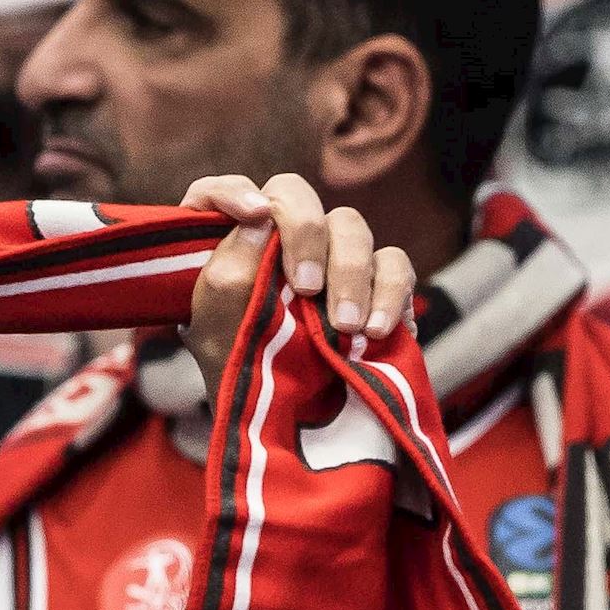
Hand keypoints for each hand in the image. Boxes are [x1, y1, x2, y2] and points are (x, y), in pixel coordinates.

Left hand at [176, 172, 412, 384]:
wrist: (283, 417)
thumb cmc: (239, 366)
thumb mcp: (215, 333)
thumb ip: (224, 277)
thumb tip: (258, 223)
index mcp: (233, 240)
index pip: (225, 192)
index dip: (233, 192)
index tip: (254, 215)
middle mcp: (283, 235)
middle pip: (298, 197)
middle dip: (306, 236)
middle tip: (306, 289)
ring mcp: (332, 254)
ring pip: (351, 227)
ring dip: (351, 272)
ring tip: (347, 327)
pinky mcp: (374, 281)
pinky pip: (394, 266)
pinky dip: (391, 294)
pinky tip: (377, 332)